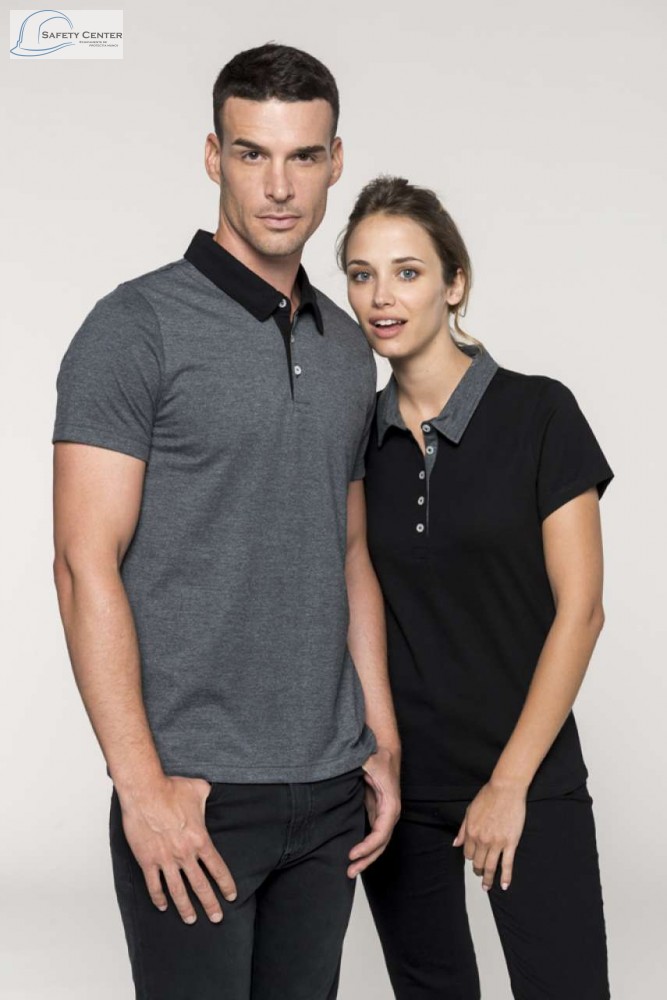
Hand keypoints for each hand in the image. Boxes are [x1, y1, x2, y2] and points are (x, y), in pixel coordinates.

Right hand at [118, 775, 236, 923]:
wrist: (145, 792)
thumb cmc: (170, 789)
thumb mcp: (199, 789)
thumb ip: (209, 794)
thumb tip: (213, 791)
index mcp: (200, 839)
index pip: (217, 868)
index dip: (226, 884)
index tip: (231, 896)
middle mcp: (185, 854)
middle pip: (200, 885)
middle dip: (210, 904)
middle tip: (216, 917)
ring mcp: (165, 859)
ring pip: (178, 891)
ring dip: (185, 908)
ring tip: (191, 920)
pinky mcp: (147, 860)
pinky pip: (153, 885)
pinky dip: (158, 898)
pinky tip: (162, 906)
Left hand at [347, 748, 400, 877]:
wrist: (385, 751)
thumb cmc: (378, 757)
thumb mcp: (369, 762)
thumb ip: (360, 769)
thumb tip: (342, 772)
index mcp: (390, 805)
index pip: (381, 832)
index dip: (368, 846)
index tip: (352, 854)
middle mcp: (389, 814)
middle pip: (381, 844)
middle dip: (366, 859)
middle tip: (349, 871)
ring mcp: (383, 815)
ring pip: (378, 843)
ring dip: (366, 858)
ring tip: (350, 870)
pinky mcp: (375, 813)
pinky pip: (372, 835)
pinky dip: (364, 847)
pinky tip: (353, 855)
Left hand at [452, 780, 526, 891]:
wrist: (505, 790)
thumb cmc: (488, 797)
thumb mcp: (470, 811)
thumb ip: (462, 830)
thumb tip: (455, 844)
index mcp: (471, 832)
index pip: (468, 853)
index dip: (470, 858)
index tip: (474, 860)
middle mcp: (482, 840)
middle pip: (478, 862)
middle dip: (478, 870)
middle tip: (480, 875)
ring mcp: (497, 843)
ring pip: (490, 867)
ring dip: (488, 879)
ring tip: (487, 886)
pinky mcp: (510, 843)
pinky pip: (507, 864)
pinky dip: (505, 877)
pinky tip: (504, 885)